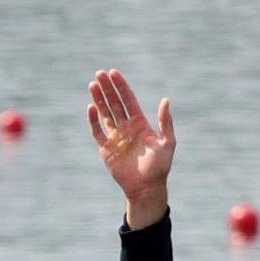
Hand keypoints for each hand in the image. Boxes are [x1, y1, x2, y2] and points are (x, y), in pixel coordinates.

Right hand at [87, 69, 174, 228]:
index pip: (128, 100)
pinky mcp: (106, 149)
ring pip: (104, 113)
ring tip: (92, 84)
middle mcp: (126, 127)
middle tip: (99, 73)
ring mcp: (115, 137)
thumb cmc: (160, 166)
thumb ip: (165, 121)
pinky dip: (93, 120)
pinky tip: (91, 107)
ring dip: (98, 99)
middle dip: (107, 88)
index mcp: (140, 123)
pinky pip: (97, 131)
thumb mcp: (168, 142)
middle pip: (114, 103)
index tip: (114, 73)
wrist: (146, 187)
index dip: (121, 86)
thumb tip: (165, 100)